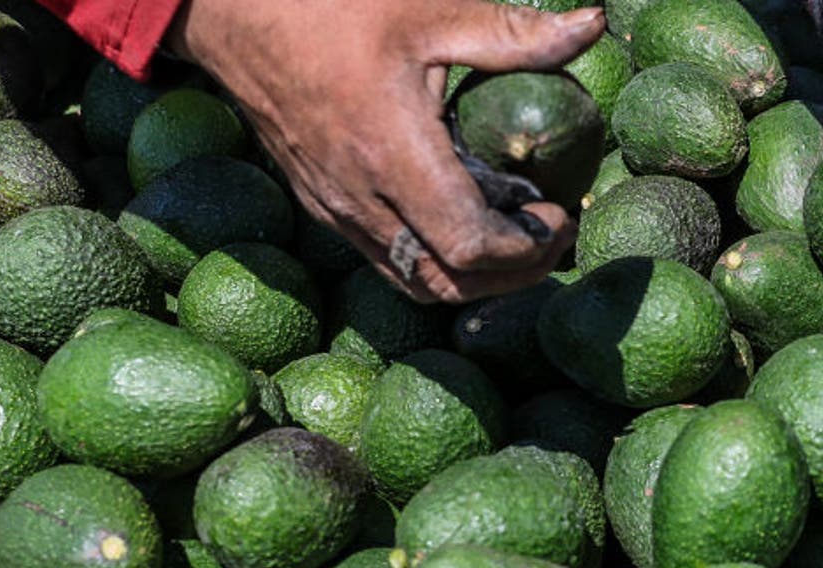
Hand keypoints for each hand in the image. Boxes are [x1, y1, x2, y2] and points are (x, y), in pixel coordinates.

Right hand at [169, 0, 604, 302]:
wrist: (229, 10)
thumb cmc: (329, 3)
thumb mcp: (430, 10)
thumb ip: (515, 33)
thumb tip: (592, 27)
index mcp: (393, 155)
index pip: (470, 247)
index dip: (526, 250)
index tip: (558, 215)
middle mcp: (361, 198)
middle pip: (447, 284)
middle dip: (511, 276)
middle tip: (551, 239)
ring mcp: (335, 208)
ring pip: (413, 281)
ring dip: (472, 278)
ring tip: (515, 242)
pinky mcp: (320, 205)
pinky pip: (384, 259)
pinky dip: (433, 260)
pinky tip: (461, 222)